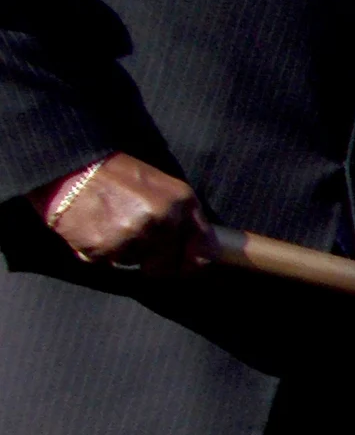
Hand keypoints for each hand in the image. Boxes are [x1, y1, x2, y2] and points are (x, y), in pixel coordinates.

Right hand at [37, 154, 211, 274]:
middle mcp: (163, 219)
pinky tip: (93, 229)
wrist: (70, 168)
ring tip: (110, 225)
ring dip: (123, 253)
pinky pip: (107, 263)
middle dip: (152, 261)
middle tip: (132, 239)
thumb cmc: (116, 176)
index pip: (204, 252)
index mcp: (183, 202)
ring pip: (135, 264)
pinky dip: (99, 252)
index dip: (192, 264)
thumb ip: (183, 217)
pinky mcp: (105, 247)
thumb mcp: (161, 187)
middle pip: (167, 266)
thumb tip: (201, 254)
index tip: (182, 267)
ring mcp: (134, 234)